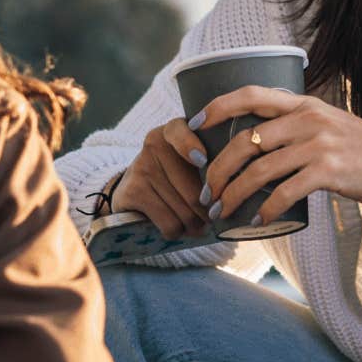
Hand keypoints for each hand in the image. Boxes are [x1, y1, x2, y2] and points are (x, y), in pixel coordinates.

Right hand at [109, 116, 210, 237]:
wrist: (132, 188)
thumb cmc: (174, 174)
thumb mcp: (191, 160)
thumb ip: (212, 165)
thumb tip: (229, 199)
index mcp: (174, 130)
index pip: (181, 132)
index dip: (191, 147)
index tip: (202, 161)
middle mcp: (154, 144)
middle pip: (195, 191)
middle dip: (209, 212)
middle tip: (212, 217)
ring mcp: (141, 168)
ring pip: (185, 212)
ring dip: (195, 226)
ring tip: (195, 223)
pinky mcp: (133, 192)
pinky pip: (169, 224)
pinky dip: (177, 231)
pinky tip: (177, 226)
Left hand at [195, 86, 361, 221]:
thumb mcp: (332, 126)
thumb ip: (299, 130)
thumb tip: (260, 147)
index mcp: (306, 105)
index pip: (252, 94)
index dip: (218, 106)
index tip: (195, 123)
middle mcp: (310, 120)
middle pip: (246, 140)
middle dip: (218, 168)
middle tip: (208, 191)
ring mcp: (320, 145)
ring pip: (259, 169)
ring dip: (234, 194)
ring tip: (223, 211)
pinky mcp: (330, 172)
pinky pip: (285, 192)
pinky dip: (266, 210)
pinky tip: (258, 221)